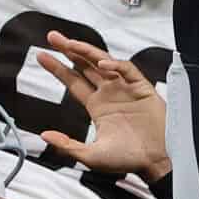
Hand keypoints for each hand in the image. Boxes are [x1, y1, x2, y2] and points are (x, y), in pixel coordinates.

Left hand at [33, 32, 170, 181]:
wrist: (157, 162)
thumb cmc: (128, 160)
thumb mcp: (91, 155)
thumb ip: (67, 145)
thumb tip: (44, 135)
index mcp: (97, 106)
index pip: (73, 81)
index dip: (57, 68)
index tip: (41, 56)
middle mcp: (109, 93)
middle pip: (84, 65)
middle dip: (69, 50)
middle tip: (52, 37)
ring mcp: (125, 88)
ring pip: (102, 62)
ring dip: (86, 51)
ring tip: (70, 44)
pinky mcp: (142, 87)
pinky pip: (127, 70)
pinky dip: (115, 64)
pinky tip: (101, 63)